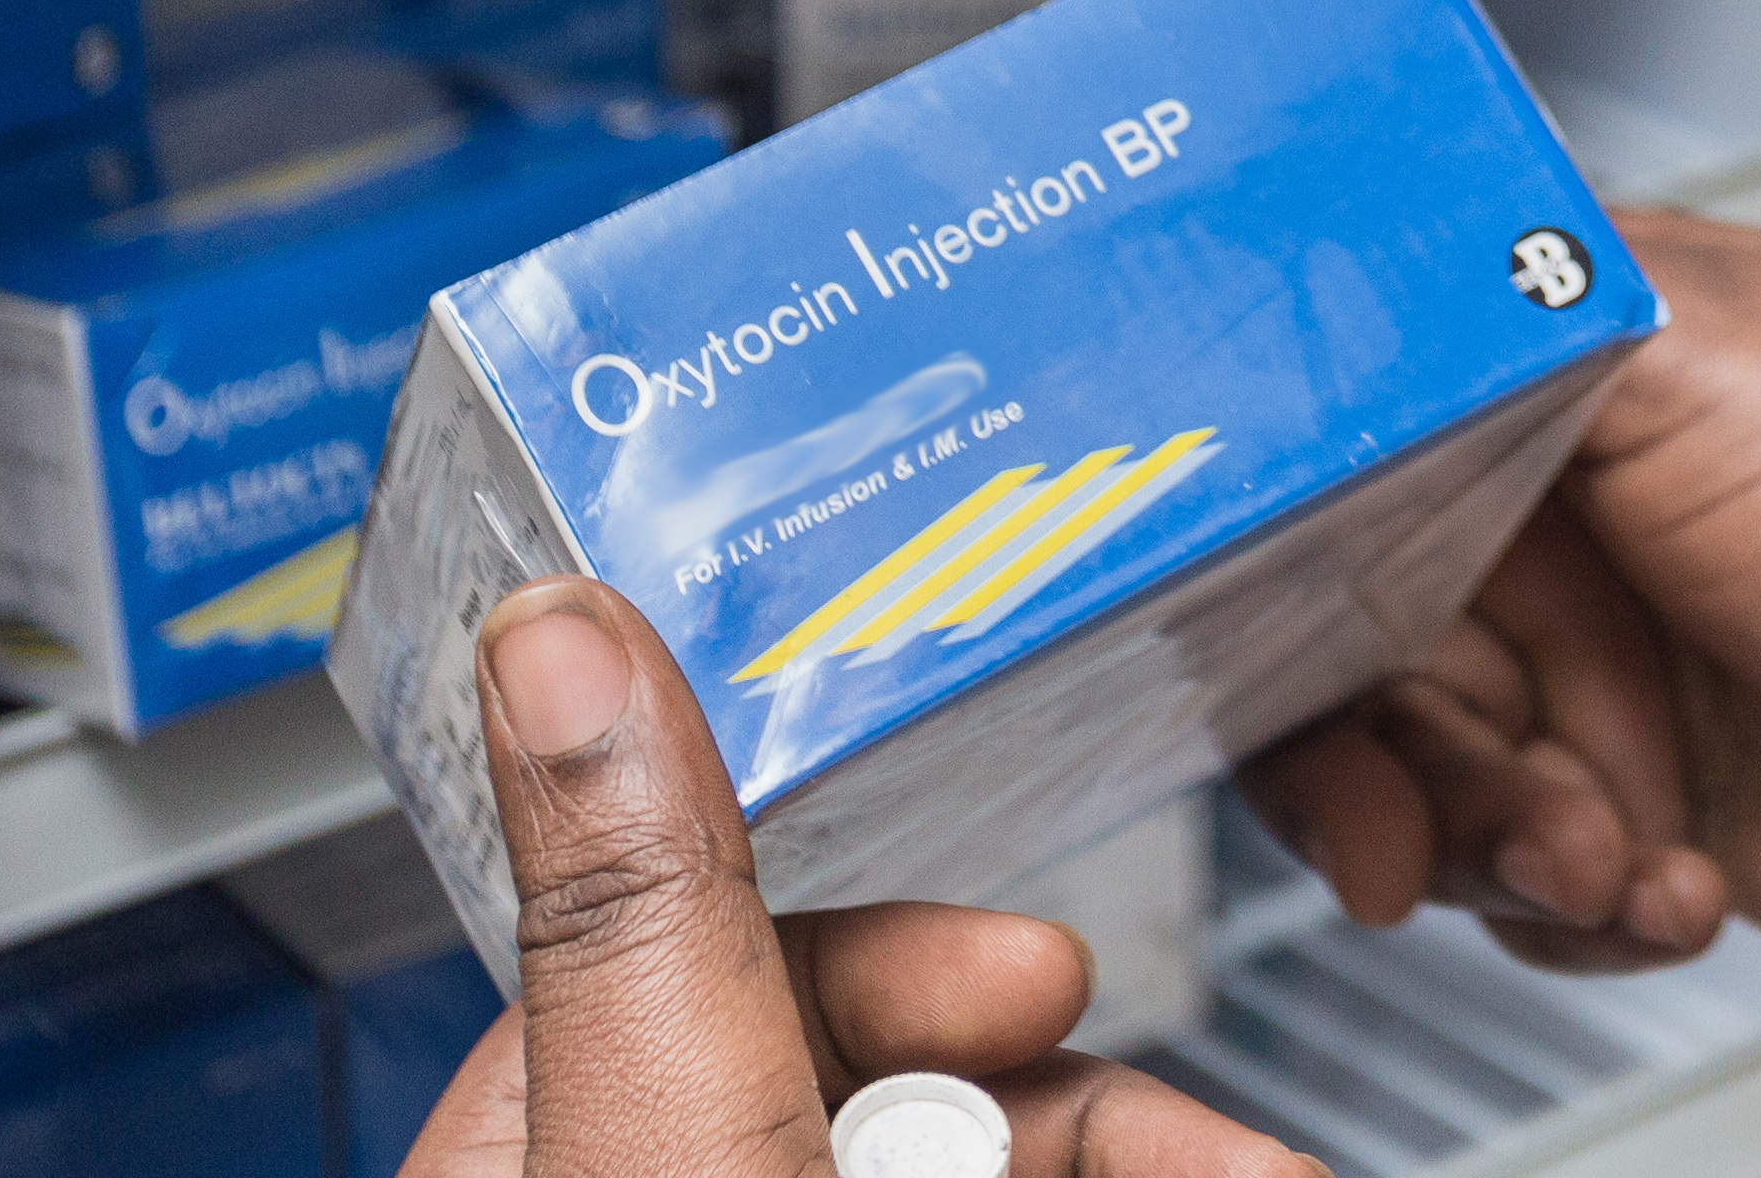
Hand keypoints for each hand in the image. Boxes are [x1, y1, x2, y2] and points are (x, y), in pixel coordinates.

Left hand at [408, 577, 1312, 1177]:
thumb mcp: (680, 1142)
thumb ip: (647, 912)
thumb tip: (556, 635)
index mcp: (541, 1165)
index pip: (705, 978)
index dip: (901, 963)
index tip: (1043, 975)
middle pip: (879, 1081)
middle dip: (1088, 1101)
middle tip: (1218, 1148)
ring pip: (981, 1161)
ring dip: (1164, 1159)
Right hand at [1235, 216, 1760, 1080]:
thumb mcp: (1691, 347)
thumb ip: (1481, 313)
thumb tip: (1324, 276)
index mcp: (1555, 352)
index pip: (1331, 431)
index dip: (1285, 534)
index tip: (1272, 619)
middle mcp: (1561, 506)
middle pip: (1336, 634)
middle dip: (1390, 745)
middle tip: (1452, 806)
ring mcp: (1596, 667)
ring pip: (1410, 778)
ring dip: (1499, 836)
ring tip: (1612, 848)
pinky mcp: (1632, 807)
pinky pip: (1505, 886)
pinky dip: (1579, 905)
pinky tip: (1678, 879)